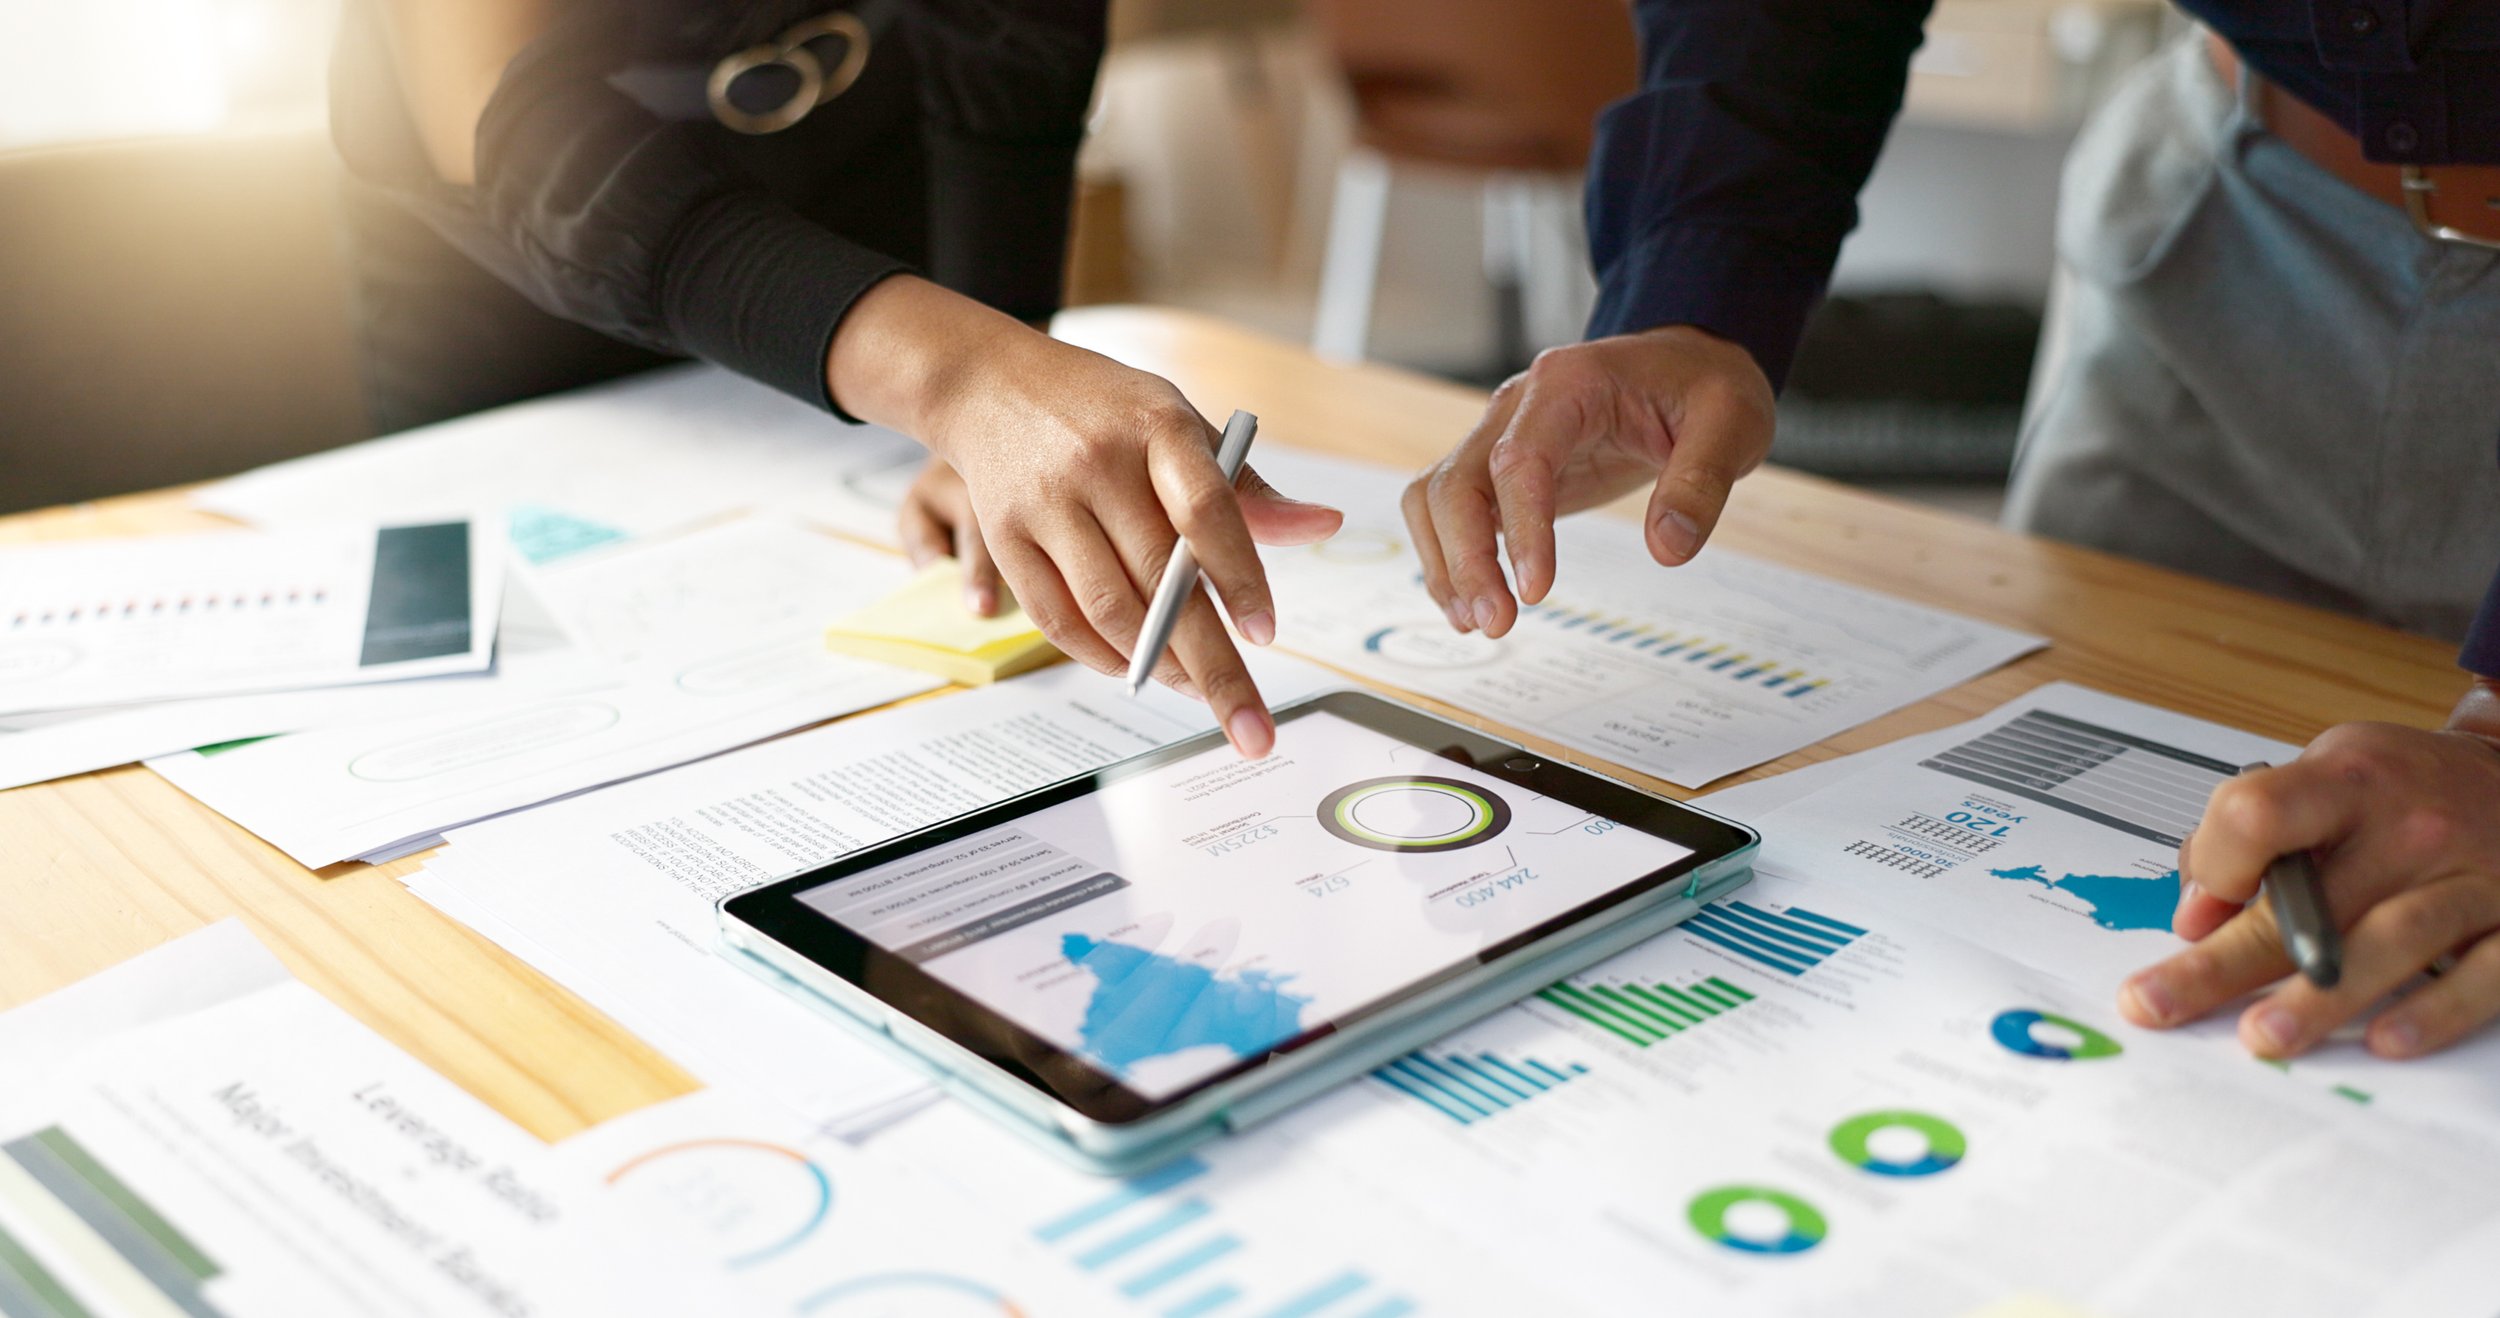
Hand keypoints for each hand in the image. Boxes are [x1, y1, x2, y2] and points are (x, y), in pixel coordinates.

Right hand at [829, 277, 1341, 756]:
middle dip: (1212, 665)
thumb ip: (1245, 487)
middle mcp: (1098, 463)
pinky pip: (1057, 618)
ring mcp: (1047, 502)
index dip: (1239, 576)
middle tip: (1250, 728)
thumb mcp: (1178, 423)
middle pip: (1161, 580)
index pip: (1206, 510)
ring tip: (1199, 690)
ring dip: (1159, 665)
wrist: (991, 384)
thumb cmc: (1105, 410)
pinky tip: (1136, 670)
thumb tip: (1322, 527)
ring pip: (1109, 609)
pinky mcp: (1005, 536)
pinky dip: (1101, 657)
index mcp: (1157, 427)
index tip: (1265, 634)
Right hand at [1402, 325, 1773, 637]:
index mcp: (1566, 384)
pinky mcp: (1499, 470)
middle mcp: (1515, 407)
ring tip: (1479, 623)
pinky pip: (1450, 512)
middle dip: (1465, 559)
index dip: (1521, 529)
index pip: (1519, 459)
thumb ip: (1701, 482)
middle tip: (1497, 624)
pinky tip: (1473, 604)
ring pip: (1435, 499)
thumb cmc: (1704, 387)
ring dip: (1446, 564)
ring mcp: (1499, 436)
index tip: (1536, 592)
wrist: (1686, 364)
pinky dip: (1450, 559)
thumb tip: (1667, 549)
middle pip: (1454, 483)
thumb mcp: (1731, 423)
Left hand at [2118, 715, 2499, 1058]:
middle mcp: (2409, 829)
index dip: (2218, 863)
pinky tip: (2386, 1040)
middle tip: (2160, 1004)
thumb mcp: (2330, 773)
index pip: (2259, 814)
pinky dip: (2433, 1012)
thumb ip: (2256, 832)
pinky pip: (2478, 975)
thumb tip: (2196, 914)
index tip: (2196, 911)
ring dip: (2319, 998)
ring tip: (2264, 1037)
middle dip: (2223, 963)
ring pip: (2386, 942)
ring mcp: (2468, 879)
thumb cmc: (2410, 786)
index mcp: (2348, 783)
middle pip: (2305, 902)